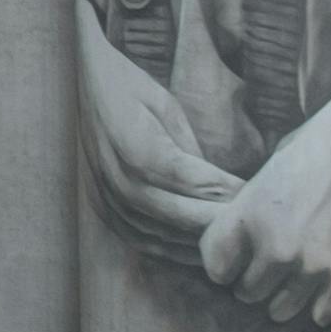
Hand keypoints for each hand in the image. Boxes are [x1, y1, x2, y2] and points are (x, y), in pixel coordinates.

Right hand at [77, 0, 233, 253]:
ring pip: (157, 235)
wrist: (72, 79)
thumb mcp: (166, 106)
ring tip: (227, 249)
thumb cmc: (125, 85)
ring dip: (193, 246)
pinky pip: (134, 237)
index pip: (196, 184)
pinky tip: (189, 252)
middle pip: (179, 217)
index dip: (229, 196)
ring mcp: (105, 194)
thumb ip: (189, 150)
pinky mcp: (98, 203)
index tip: (258, 200)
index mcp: (139, 148)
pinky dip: (165, 249)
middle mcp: (119, 178)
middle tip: (251, 232)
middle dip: (217, 227)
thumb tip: (220, 189)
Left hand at [200, 94, 330, 329]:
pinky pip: (320, 316)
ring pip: (279, 311)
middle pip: (249, 296)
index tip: (233, 249)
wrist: (326, 162)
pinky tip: (304, 290)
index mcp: (259, 239)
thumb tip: (219, 281)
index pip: (220, 277)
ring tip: (277, 273)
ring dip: (274, 298)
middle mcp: (288, 257)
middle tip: (257, 257)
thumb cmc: (276, 184)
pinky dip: (311, 310)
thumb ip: (218, 244)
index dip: (222, 263)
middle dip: (247, 281)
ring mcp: (317, 268)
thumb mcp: (237, 207)